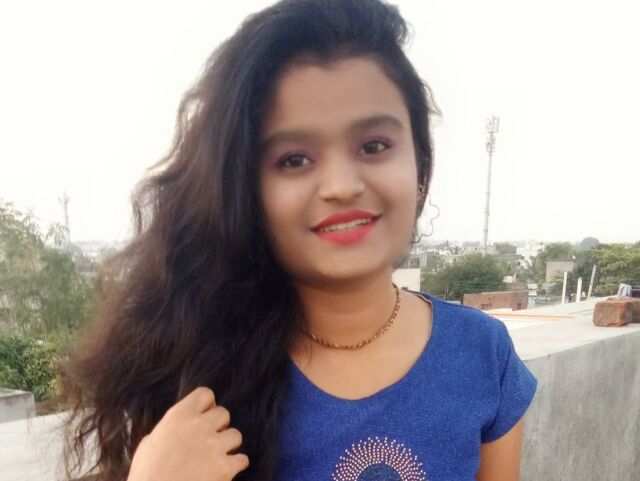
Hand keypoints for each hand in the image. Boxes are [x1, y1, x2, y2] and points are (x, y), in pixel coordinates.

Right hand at [127, 387, 248, 480]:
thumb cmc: (146, 475)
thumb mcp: (148, 444)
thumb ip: (168, 430)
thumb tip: (176, 430)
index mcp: (179, 416)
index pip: (205, 394)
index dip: (206, 405)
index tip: (204, 416)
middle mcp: (199, 426)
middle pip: (223, 413)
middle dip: (218, 426)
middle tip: (210, 439)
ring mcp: (214, 446)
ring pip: (236, 435)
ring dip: (228, 445)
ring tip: (218, 455)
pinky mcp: (225, 468)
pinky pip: (242, 459)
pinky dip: (236, 465)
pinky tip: (227, 470)